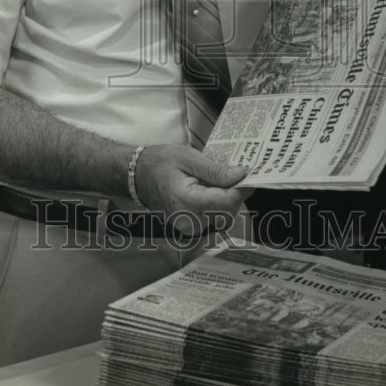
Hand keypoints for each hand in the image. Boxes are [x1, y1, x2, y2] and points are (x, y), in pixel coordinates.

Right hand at [134, 144, 249, 234]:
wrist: (138, 175)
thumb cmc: (160, 162)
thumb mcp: (188, 157)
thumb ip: (215, 169)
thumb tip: (242, 174)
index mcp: (186, 201)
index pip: (227, 201)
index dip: (242, 187)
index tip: (247, 171)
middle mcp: (189, 221)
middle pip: (229, 210)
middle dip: (235, 191)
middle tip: (232, 170)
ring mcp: (190, 228)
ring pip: (225, 215)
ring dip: (228, 197)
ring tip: (217, 178)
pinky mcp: (191, 228)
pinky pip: (215, 217)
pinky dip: (219, 203)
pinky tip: (210, 189)